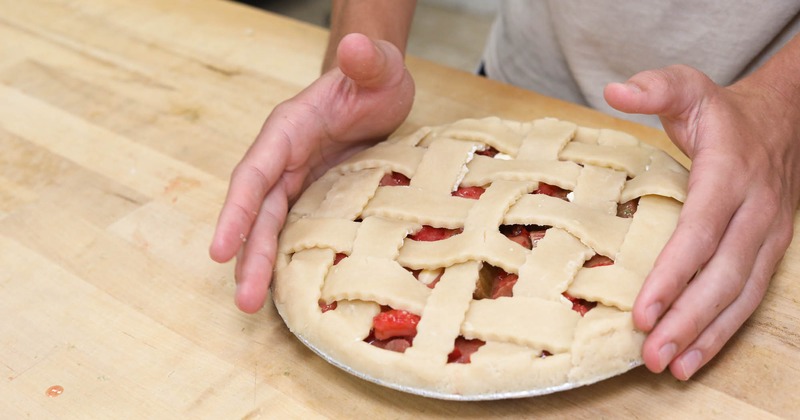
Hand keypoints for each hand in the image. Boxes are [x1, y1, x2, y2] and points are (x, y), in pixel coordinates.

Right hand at [210, 33, 414, 312]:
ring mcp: (299, 182)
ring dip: (261, 264)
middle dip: (247, 254)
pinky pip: (297, 230)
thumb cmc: (373, 78)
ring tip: (253, 305)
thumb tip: (357, 48)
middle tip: (243, 301)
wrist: (378, 91)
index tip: (219, 249)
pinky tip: (288, 290)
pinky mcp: (317, 198)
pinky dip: (288, 258)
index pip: (255, 172)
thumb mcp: (379, 67)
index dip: (237, 211)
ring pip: (273, 227)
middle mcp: (285, 159)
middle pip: (258, 211)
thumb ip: (368, 60)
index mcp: (289, 131)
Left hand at [605, 64, 799, 379]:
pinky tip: (697, 354)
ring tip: (670, 365)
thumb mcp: (689, 89)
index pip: (698, 233)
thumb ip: (655, 88)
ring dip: (706, 334)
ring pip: (739, 295)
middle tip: (651, 353)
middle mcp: (753, 212)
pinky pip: (749, 298)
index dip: (671, 275)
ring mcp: (767, 236)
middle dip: (686, 318)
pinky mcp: (769, 251)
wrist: (785, 119)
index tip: (642, 311)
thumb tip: (615, 89)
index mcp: (728, 176)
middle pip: (720, 275)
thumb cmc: (723, 113)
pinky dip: (725, 330)